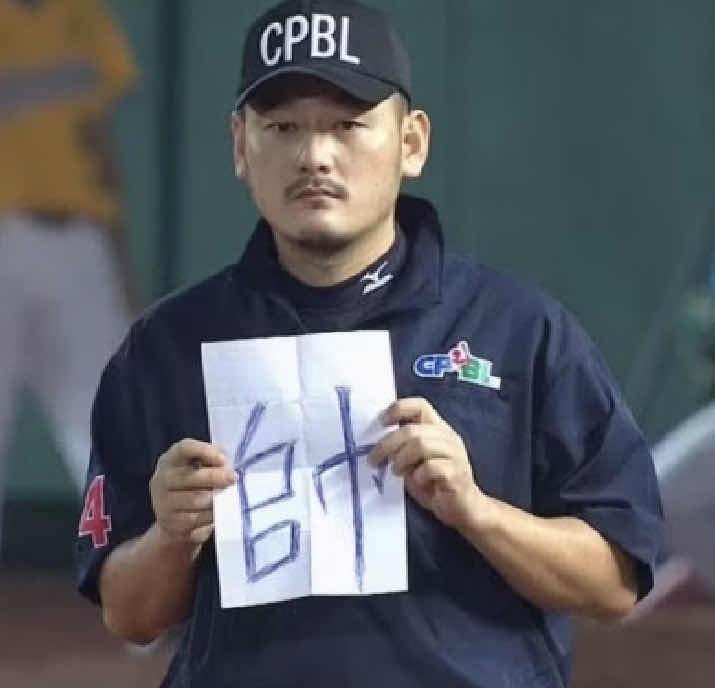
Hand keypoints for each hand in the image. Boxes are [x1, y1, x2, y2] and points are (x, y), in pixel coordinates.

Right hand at [150, 439, 235, 546]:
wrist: (175, 518)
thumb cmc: (195, 483)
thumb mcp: (201, 465)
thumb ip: (214, 459)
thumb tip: (226, 464)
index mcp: (171, 459)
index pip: (185, 449)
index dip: (204, 451)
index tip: (222, 459)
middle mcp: (163, 478)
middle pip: (191, 476)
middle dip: (216, 477)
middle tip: (233, 478)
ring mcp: (163, 502)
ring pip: (196, 499)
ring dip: (216, 498)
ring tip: (228, 497)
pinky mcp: (170, 522)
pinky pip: (197, 519)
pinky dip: (211, 516)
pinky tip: (219, 512)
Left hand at [369, 397, 483, 528]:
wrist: (462, 509)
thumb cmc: (434, 484)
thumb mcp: (413, 462)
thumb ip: (401, 449)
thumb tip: (377, 444)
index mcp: (438, 429)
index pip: (420, 406)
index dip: (398, 409)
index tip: (381, 422)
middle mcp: (448, 437)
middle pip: (413, 430)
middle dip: (388, 444)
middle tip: (373, 459)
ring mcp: (455, 454)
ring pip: (421, 445)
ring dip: (401, 459)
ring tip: (396, 471)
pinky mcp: (457, 473)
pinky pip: (431, 468)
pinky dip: (418, 475)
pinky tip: (417, 482)